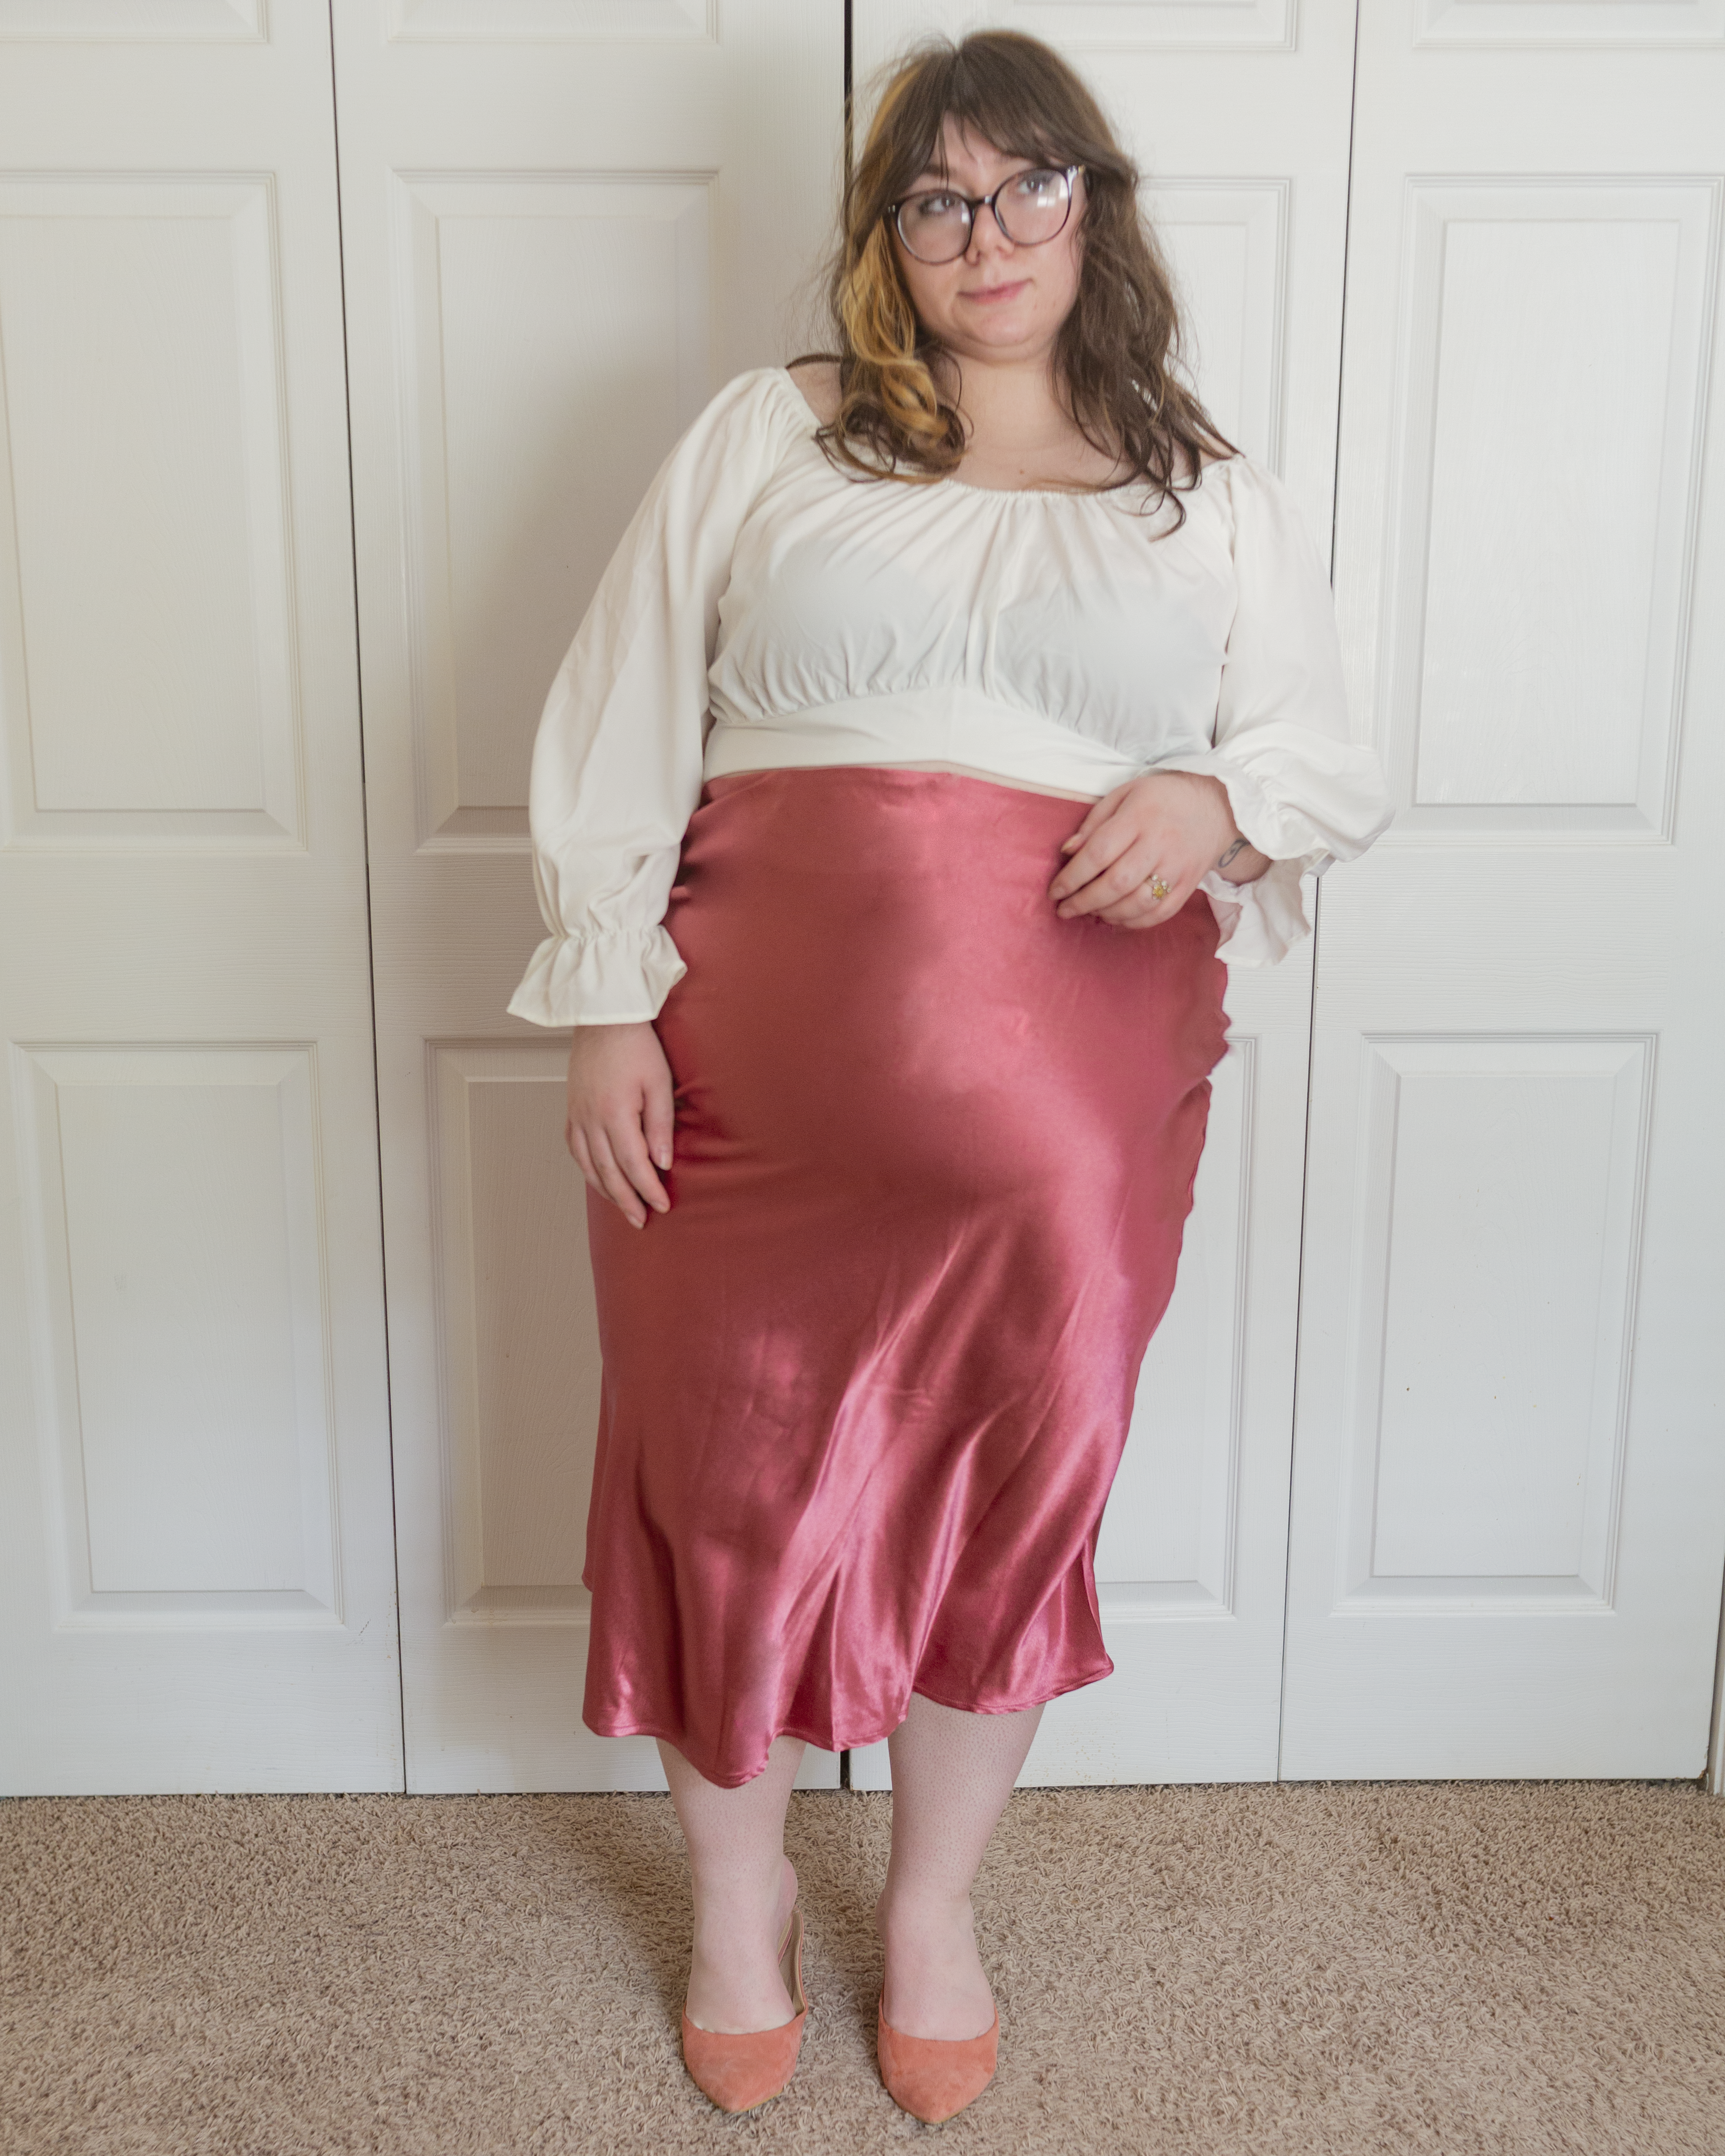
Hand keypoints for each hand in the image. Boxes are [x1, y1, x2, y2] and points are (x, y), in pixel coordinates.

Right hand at [565, 1021, 674, 1227]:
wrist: (604, 1018)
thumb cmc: (637, 1046)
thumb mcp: (659, 1084)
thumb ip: (660, 1126)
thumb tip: (662, 1164)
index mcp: (615, 1113)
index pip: (633, 1164)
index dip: (648, 1189)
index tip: (663, 1206)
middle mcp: (590, 1119)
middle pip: (609, 1172)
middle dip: (627, 1200)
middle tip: (642, 1220)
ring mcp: (577, 1115)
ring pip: (588, 1165)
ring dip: (606, 1190)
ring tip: (623, 1208)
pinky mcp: (571, 1109)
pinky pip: (575, 1149)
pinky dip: (587, 1169)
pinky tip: (599, 1178)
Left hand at [1049, 770, 1265, 928]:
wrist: (1216, 806)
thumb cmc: (1161, 798)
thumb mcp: (1124, 794)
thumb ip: (1094, 823)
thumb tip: (1067, 851)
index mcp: (1139, 817)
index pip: (1099, 852)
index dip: (1072, 876)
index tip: (1054, 891)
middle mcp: (1160, 844)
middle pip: (1116, 883)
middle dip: (1084, 901)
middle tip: (1064, 910)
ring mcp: (1177, 867)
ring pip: (1137, 903)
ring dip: (1106, 914)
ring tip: (1088, 912)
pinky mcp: (1189, 885)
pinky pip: (1159, 913)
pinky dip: (1133, 923)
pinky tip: (1115, 919)